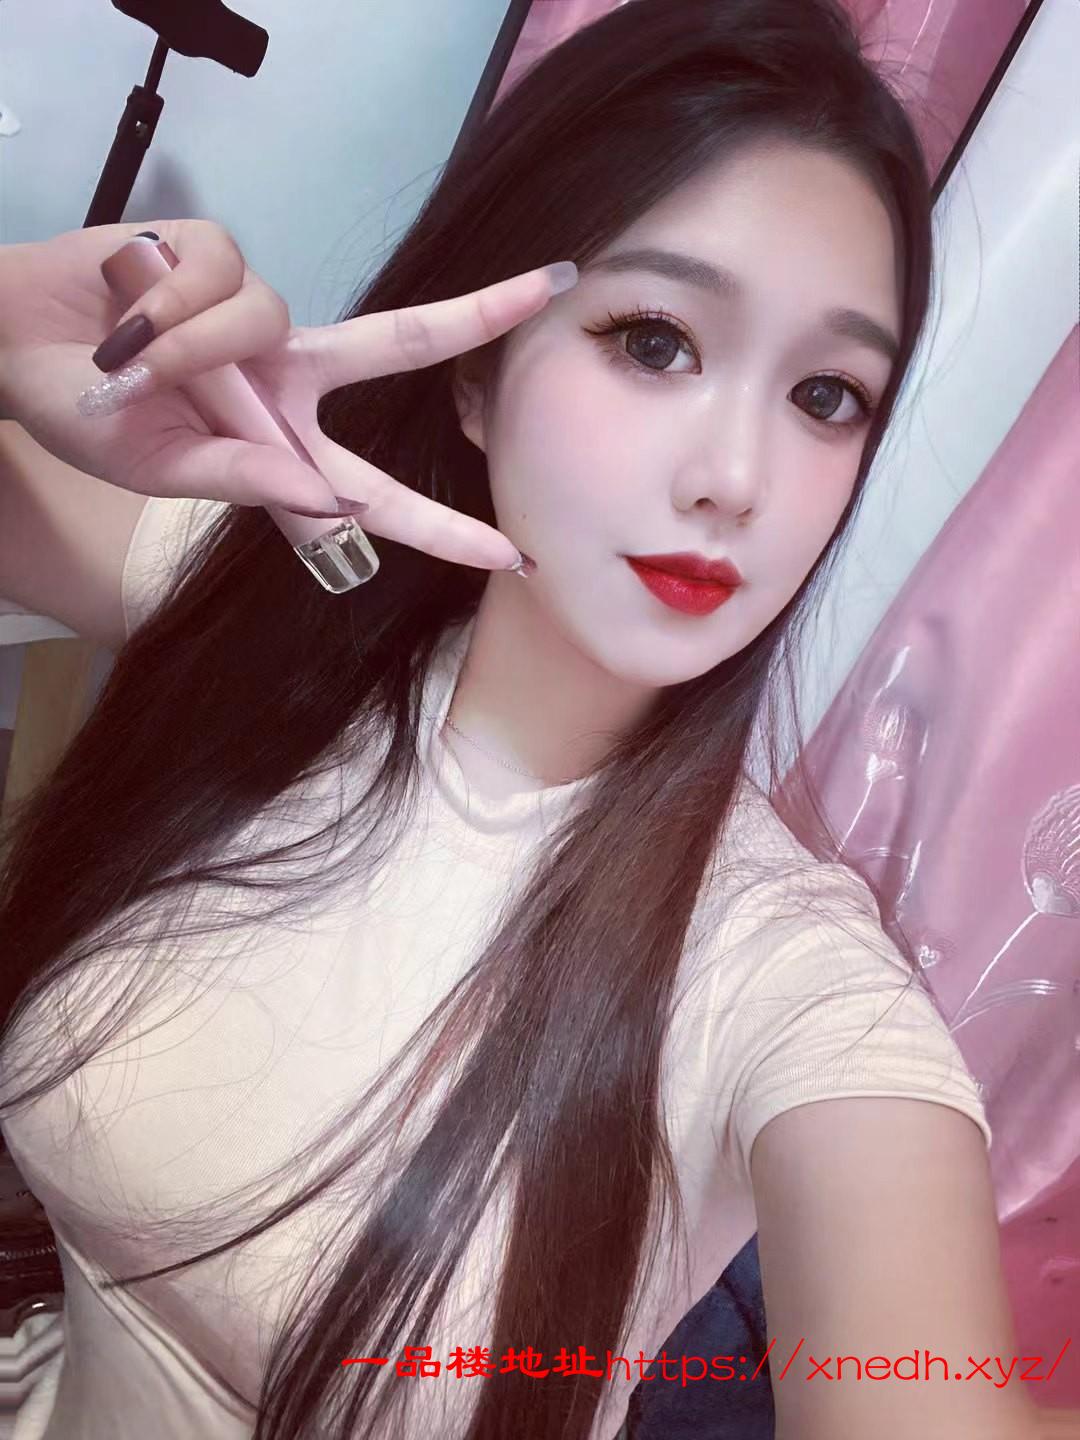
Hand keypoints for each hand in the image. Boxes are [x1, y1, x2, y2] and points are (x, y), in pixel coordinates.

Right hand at [0, 219, 575, 570]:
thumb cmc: (85, 418)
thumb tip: (326, 497)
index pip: (378, 491)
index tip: (510, 555)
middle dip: (480, 313)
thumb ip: (243, 479)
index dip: (442, 526)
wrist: (13, 345)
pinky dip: (165, 300)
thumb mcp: (161, 469)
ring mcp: (261, 314)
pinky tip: (126, 302)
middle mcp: (291, 375)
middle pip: (405, 341)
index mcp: (286, 443)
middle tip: (555, 284)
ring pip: (268, 318)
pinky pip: (220, 274)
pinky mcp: (220, 252)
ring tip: (127, 359)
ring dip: (189, 347)